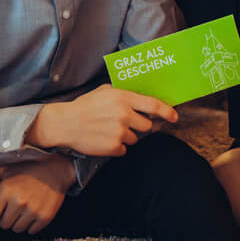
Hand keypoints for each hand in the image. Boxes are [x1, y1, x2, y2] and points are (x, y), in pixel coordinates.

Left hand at [0, 154, 75, 233]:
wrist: (57, 169)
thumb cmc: (29, 168)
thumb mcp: (5, 168)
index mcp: (7, 189)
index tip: (1, 206)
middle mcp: (19, 201)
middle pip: (3, 225)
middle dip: (6, 216)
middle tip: (14, 206)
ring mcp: (33, 210)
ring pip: (17, 229)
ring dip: (19, 221)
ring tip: (25, 208)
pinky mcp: (45, 217)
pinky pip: (31, 231)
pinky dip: (31, 224)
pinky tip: (34, 211)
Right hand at [28, 85, 177, 156]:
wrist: (65, 123)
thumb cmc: (86, 105)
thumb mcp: (106, 91)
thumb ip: (125, 94)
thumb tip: (143, 98)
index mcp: (124, 98)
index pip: (153, 105)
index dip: (167, 112)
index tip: (174, 117)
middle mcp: (124, 115)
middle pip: (147, 125)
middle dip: (139, 126)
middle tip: (125, 123)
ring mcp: (119, 132)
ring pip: (135, 138)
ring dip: (126, 136)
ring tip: (109, 129)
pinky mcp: (113, 147)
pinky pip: (124, 149)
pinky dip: (117, 146)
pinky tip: (104, 139)